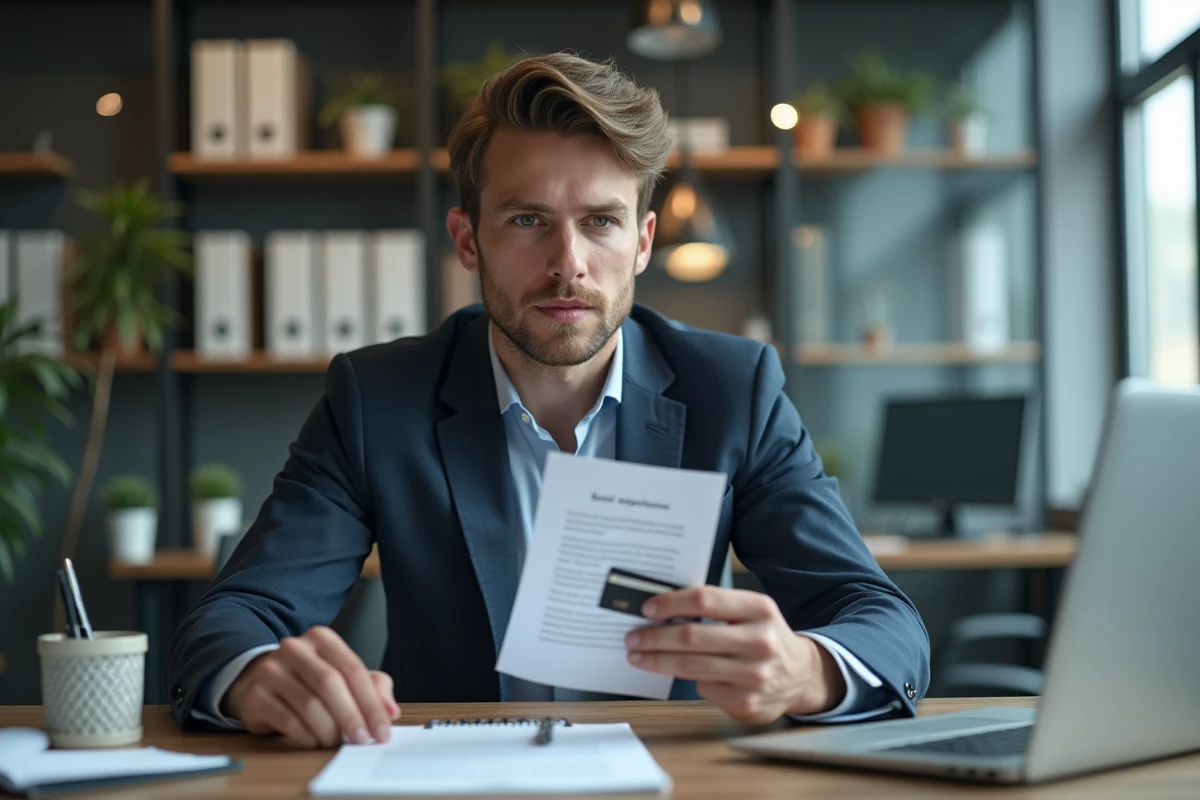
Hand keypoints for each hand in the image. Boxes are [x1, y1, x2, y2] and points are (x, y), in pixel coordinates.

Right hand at [224, 626, 400, 748]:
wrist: (258, 681)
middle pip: (331, 685)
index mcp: (322, 639)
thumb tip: (390, 711)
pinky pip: (287, 721)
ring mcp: (271, 671)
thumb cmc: (309, 679)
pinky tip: (315, 741)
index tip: (382, 731)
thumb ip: (373, 688)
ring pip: (309, 705)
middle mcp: (295, 649)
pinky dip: (307, 736)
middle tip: (362, 740)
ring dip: (329, 730)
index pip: (353, 670)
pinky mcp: (255, 696)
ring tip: (337, 741)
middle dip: (352, 717)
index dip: (371, 703)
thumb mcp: (343, 676)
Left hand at [624, 587, 845, 724]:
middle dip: (654, 637)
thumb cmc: (764, 637)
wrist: (801, 675)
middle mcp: (760, 641)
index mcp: (759, 609)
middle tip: (633, 638)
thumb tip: (662, 608)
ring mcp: (755, 675)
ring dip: (657, 661)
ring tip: (638, 656)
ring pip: (691, 666)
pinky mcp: (747, 702)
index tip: (648, 608)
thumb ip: (716, 607)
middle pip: (691, 637)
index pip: (704, 599)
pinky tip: (685, 674)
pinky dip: (690, 680)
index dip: (670, 603)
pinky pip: (704, 688)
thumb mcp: (752, 612)